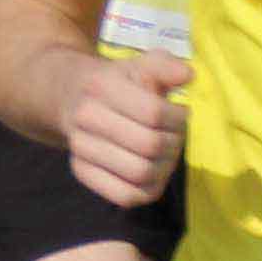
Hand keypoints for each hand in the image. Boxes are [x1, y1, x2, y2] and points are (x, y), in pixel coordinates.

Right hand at [64, 51, 192, 208]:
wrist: (75, 99)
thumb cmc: (119, 84)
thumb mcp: (142, 65)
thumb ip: (167, 65)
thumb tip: (186, 75)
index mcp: (101, 85)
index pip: (153, 113)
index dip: (177, 117)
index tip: (180, 113)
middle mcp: (85, 116)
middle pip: (149, 145)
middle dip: (173, 143)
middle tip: (175, 135)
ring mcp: (81, 146)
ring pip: (139, 173)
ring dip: (164, 167)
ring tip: (165, 153)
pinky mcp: (82, 171)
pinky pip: (124, 195)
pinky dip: (146, 189)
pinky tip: (152, 172)